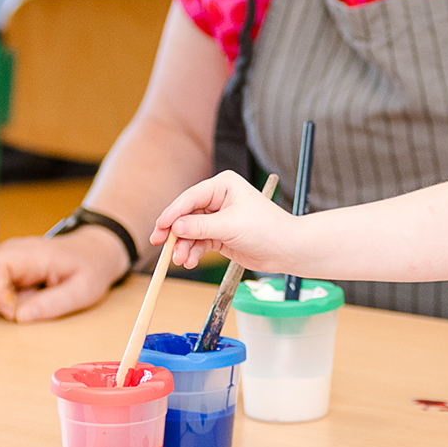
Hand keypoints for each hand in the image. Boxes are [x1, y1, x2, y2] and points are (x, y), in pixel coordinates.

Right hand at [0, 228, 129, 321]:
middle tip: (28, 309)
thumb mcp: (83, 291)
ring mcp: (8, 255)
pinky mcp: (7, 264)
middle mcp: (15, 250)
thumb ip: (53, 304)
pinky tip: (28, 297)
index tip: (13, 314)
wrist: (94, 251)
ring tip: (33, 300)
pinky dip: (6, 299)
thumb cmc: (90, 269)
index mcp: (35, 253)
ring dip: (2, 302)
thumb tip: (19, 318)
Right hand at [153, 170, 296, 271]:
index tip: (160, 226)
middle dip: (175, 232)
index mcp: (224, 185)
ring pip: (191, 232)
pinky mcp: (220, 235)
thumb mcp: (230, 226)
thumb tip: (175, 227)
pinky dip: (192, 252)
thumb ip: (200, 227)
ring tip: (181, 260)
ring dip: (183, 246)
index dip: (173, 213)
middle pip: (187, 215)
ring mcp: (218, 218)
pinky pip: (199, 242)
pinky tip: (190, 261)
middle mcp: (219, 199)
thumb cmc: (267, 229)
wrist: (286, 249)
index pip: (190, 197)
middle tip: (161, 244)